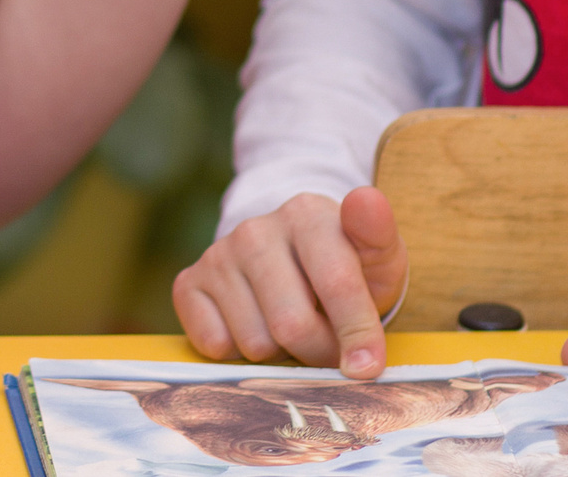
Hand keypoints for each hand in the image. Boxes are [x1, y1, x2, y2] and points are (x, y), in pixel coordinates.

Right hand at [175, 186, 409, 377]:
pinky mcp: (189, 282)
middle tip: (330, 345)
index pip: (336, 283)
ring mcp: (218, 255)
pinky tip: (256, 324)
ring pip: (254, 343)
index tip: (367, 367)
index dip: (357, 333)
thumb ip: (378, 234)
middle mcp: (255, 229)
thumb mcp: (376, 255)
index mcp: (307, 214)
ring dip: (281, 353)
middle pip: (292, 325)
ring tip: (293, 325)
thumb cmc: (345, 266)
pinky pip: (215, 345)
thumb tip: (365, 200)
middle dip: (318, 351)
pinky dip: (239, 351)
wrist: (293, 258)